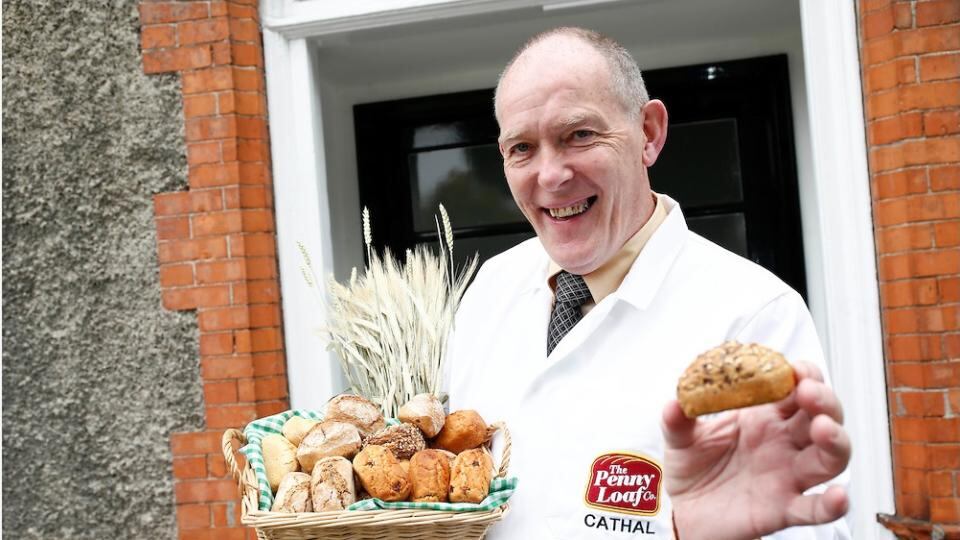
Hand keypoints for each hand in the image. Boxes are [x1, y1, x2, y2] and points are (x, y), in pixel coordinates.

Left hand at [661, 361, 849, 539]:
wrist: (684, 512)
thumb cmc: (692, 469)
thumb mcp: (680, 438)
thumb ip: (677, 419)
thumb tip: (675, 401)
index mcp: (763, 418)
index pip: (796, 389)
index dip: (805, 376)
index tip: (797, 369)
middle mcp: (783, 444)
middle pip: (822, 417)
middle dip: (824, 401)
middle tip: (809, 393)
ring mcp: (787, 476)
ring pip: (829, 458)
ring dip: (836, 441)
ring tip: (823, 428)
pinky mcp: (784, 509)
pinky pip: (815, 509)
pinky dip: (832, 505)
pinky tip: (838, 495)